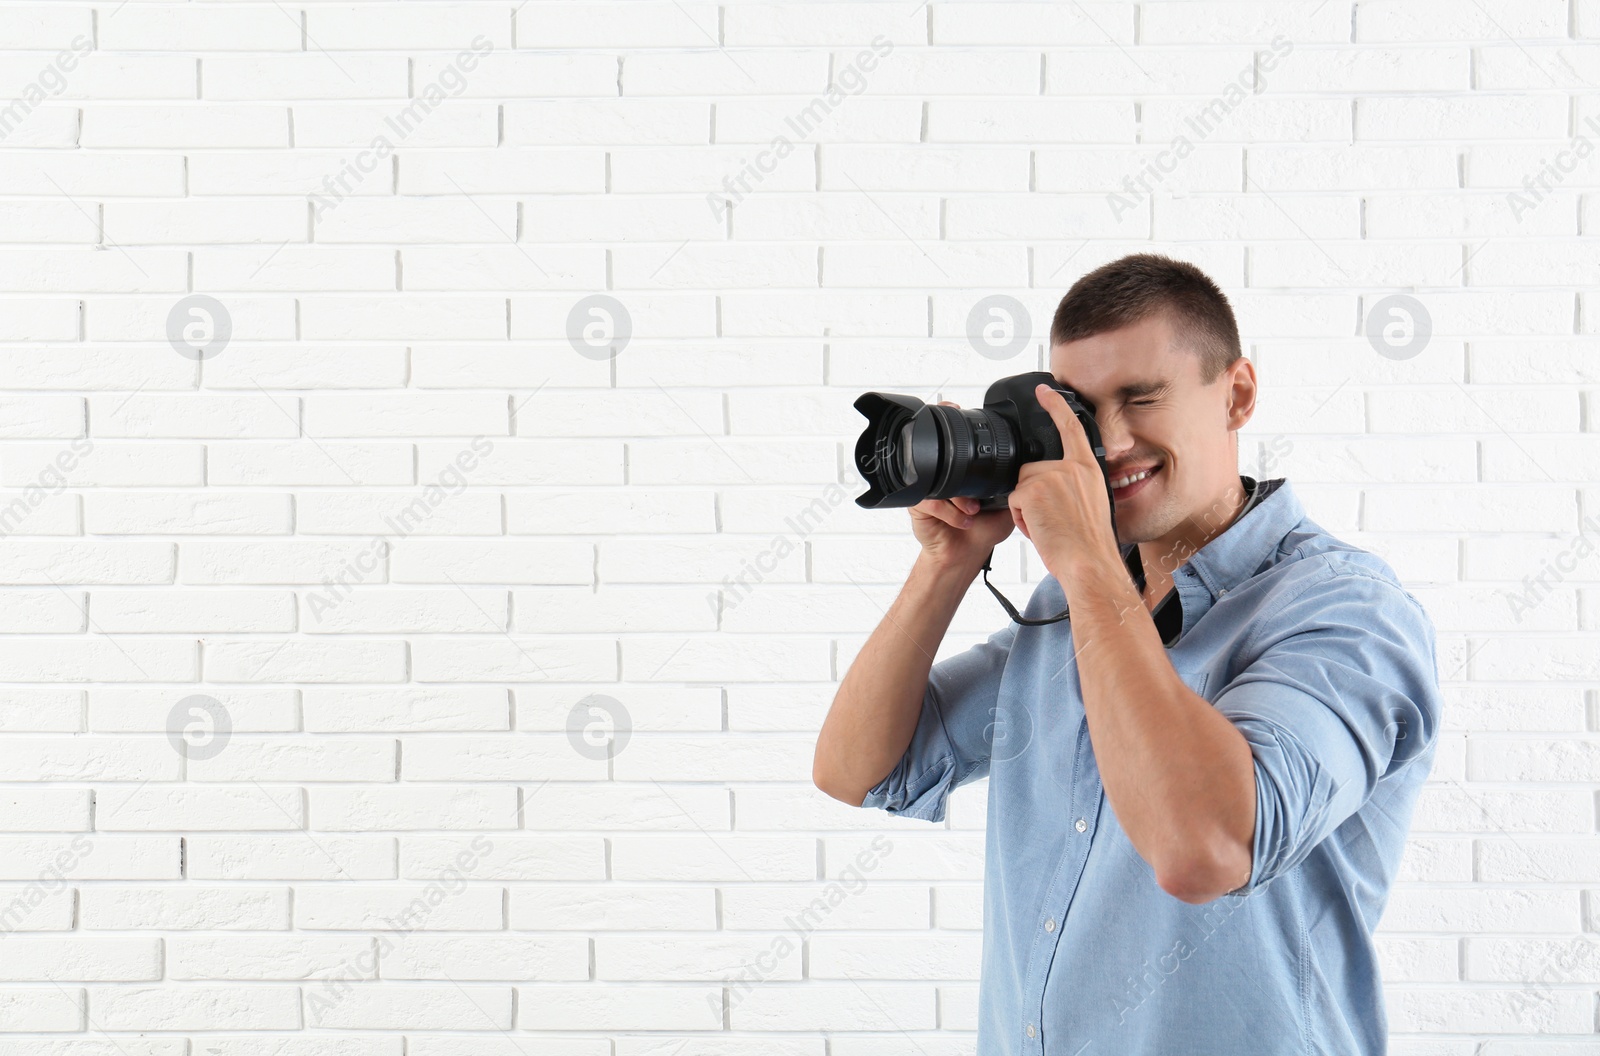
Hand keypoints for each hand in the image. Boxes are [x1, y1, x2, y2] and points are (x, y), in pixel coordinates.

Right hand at [907, 401, 1015, 570]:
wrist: (963, 555)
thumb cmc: (983, 532)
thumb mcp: (1007, 504)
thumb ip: (1013, 483)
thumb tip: (1029, 464)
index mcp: (964, 474)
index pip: (959, 448)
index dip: (960, 441)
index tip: (972, 445)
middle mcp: (945, 478)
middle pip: (946, 460)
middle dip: (960, 471)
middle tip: (974, 493)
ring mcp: (929, 490)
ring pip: (939, 480)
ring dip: (959, 498)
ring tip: (972, 511)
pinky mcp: (917, 505)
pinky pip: (930, 501)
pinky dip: (949, 512)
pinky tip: (961, 521)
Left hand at [1007, 384, 1120, 580]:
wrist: (1089, 563)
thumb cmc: (1089, 544)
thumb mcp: (1089, 504)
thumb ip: (1071, 486)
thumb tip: (1046, 485)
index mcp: (1088, 469)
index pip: (1071, 427)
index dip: (1056, 406)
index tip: (1044, 390)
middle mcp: (1071, 468)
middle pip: (1030, 469)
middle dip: (1031, 494)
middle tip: (1053, 520)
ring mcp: (1051, 477)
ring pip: (1019, 487)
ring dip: (1025, 509)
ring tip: (1048, 526)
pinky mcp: (1032, 491)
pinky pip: (1012, 501)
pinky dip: (1020, 519)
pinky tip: (1040, 529)